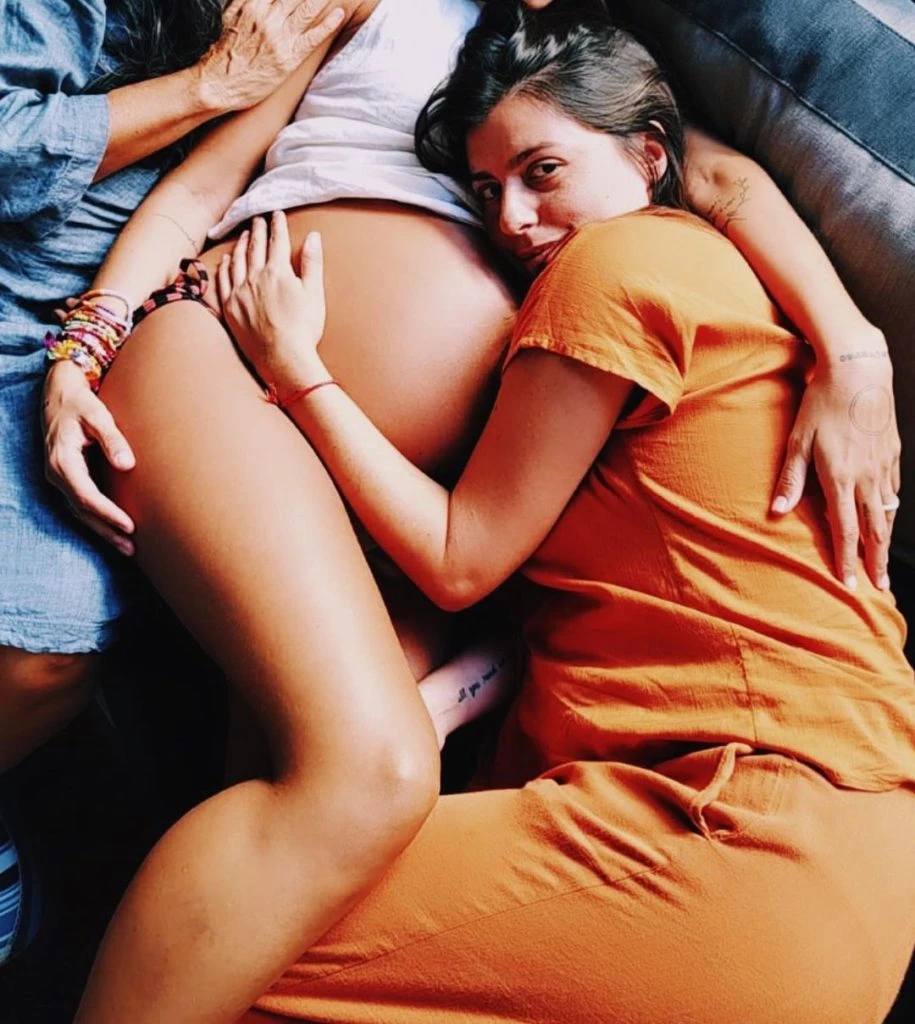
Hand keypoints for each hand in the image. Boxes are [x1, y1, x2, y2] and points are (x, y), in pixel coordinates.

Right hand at [42, 361, 136, 555]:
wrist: (60, 395)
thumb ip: (113, 439)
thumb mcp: (97, 414)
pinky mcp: (68, 479)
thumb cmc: (81, 403)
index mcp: (62, 460)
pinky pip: (82, 505)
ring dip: (103, 531)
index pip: (87, 496)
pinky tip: (115, 530)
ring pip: (81, 512)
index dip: (108, 513)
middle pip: (83, 511)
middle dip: (106, 531)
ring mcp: (60, 479)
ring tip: (128, 548)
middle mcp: (57, 474)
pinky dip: (98, 520)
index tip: (129, 526)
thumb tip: (127, 465)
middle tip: (131, 548)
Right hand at [197, 0, 346, 111]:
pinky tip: (339, 14)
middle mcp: (268, 17)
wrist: (217, 84)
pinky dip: (328, 24)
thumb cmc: (222, 53)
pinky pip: (312, 37)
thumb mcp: (229, 16)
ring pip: (307, 9)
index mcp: (253, 5)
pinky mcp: (288, 58)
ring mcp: (279, 38)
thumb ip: (245, 1)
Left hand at [218, 212, 327, 390]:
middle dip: (258, 230)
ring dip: (241, 245)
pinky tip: (226, 260)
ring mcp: (239, 292)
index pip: (277, 241)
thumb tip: (313, 236)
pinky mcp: (230, 307)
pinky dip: (224, 267)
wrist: (283, 357)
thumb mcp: (314, 293)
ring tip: (245, 235)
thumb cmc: (303, 328)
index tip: (276, 215)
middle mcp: (255, 277)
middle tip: (259, 219)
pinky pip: (223, 281)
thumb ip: (312, 263)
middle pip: (255, 247)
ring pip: (237, 260)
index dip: (278, 226)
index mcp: (278, 272)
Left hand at [772, 344, 899, 590]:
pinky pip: (893, 491)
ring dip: (886, 541)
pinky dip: (890, 511)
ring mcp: (884, 465)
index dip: (847, 560)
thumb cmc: (821, 404)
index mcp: (841, 478)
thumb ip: (790, 479)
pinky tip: (886, 518)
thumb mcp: (797, 441)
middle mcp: (867, 477)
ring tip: (883, 562)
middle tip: (878, 587)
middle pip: (875, 530)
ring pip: (888, 513)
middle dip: (876, 561)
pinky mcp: (892, 453)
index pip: (846, 531)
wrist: (858, 372)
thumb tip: (777, 512)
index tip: (849, 584)